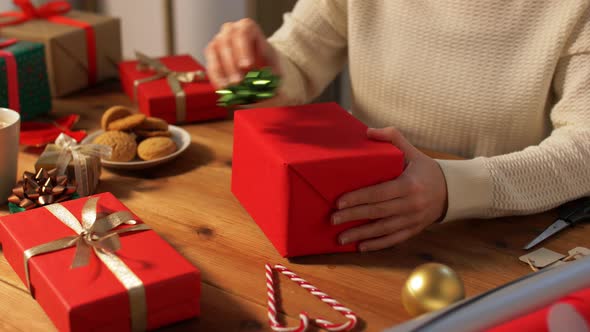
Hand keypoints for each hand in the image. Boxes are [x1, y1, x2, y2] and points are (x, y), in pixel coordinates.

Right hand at [205, 18, 280, 88]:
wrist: (266, 71)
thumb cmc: (272, 69)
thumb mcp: (277, 73)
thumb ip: (272, 82)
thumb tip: (266, 96)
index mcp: (249, 28)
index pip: (243, 31)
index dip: (243, 48)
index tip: (247, 66)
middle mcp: (231, 32)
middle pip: (226, 42)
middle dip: (231, 64)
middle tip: (238, 82)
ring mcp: (219, 42)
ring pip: (214, 51)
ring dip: (221, 71)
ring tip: (231, 88)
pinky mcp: (212, 56)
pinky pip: (210, 65)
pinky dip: (216, 78)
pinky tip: (223, 89)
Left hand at [332, 127, 447, 251]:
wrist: (452, 191)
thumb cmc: (426, 170)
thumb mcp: (413, 151)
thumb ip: (392, 138)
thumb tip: (368, 132)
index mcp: (409, 184)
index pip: (379, 193)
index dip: (359, 198)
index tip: (339, 202)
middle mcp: (411, 204)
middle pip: (378, 212)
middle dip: (353, 217)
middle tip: (333, 219)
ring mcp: (413, 219)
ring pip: (383, 229)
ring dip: (361, 235)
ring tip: (340, 238)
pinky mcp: (413, 230)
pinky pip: (393, 240)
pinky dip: (376, 245)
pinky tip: (360, 247)